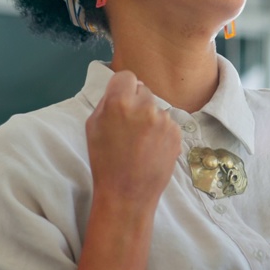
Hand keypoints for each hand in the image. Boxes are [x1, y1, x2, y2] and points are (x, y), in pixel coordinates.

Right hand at [86, 71, 180, 206]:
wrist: (127, 192)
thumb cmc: (104, 160)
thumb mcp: (93, 126)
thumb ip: (107, 101)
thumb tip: (121, 88)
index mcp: (120, 102)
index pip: (127, 76)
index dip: (122, 87)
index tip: (121, 99)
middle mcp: (145, 107)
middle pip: (143, 90)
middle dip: (136, 103)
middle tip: (129, 126)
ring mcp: (164, 120)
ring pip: (156, 108)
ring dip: (150, 118)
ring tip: (140, 142)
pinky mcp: (177, 133)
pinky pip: (167, 123)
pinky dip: (161, 132)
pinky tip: (151, 149)